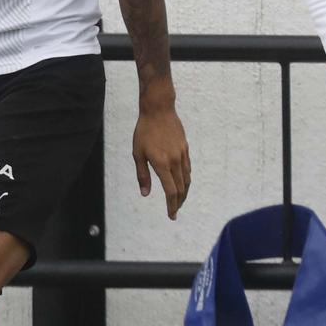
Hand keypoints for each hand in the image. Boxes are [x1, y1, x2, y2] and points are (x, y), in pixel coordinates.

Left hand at [131, 96, 190, 219]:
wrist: (159, 110)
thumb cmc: (144, 131)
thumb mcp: (137, 153)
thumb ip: (142, 175)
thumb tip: (145, 194)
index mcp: (162, 164)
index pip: (171, 191)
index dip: (171, 206)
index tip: (171, 216)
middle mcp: (175, 161)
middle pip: (180, 189)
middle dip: (178, 203)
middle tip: (174, 212)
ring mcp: (182, 155)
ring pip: (186, 180)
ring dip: (183, 193)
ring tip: (178, 201)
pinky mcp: (185, 149)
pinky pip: (187, 169)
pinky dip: (185, 180)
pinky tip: (181, 183)